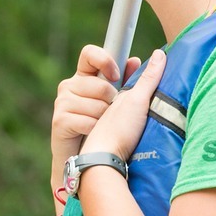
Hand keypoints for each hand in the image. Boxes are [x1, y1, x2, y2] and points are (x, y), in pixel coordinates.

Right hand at [51, 45, 141, 189]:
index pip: (89, 53)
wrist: (92, 162)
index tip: (117, 75)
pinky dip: (95, 131)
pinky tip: (91, 135)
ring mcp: (62, 103)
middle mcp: (69, 86)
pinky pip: (87, 120)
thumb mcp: (127, 101)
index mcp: (83, 77)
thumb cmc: (110, 130)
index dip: (105, 60)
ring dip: (104, 120)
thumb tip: (156, 56)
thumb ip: (138, 79)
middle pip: (100, 84)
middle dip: (111, 103)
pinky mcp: (60, 120)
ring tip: (100, 128)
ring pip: (96, 105)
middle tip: (107, 115)